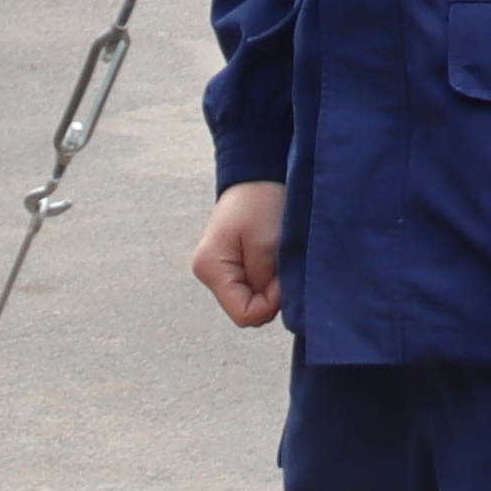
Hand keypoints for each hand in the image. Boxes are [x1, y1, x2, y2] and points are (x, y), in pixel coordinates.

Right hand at [190, 181, 286, 327]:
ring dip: (268, 285)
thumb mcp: (268, 244)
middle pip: (247, 309)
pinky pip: (250, 286)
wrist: (257, 175)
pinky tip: (270, 258)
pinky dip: (265, 278)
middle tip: (279, 263)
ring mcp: (216, 270)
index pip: (245, 315)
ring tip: (274, 256)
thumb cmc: (262, 203)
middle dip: (270, 295)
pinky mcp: (228, 265)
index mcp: (212, 268)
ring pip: (250, 299)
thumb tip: (267, 309)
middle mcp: (208, 274)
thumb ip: (265, 282)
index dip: (271, 303)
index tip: (282, 277)